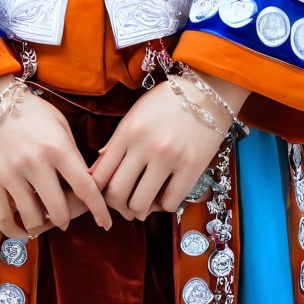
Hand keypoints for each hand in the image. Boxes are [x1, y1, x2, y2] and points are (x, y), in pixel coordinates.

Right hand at [0, 80, 111, 238]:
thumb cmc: (28, 110)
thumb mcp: (58, 123)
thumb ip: (73, 152)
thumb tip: (86, 183)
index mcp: (56, 146)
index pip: (85, 187)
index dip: (98, 209)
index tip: (105, 223)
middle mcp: (35, 163)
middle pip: (59, 211)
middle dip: (67, 219)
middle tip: (65, 215)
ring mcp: (11, 175)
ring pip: (33, 219)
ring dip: (43, 225)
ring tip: (44, 217)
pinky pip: (3, 220)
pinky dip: (16, 231)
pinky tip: (24, 228)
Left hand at [89, 78, 230, 220]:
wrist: (206, 93)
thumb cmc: (166, 102)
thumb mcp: (135, 114)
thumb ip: (116, 142)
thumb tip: (97, 170)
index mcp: (128, 131)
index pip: (100, 174)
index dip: (97, 191)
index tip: (102, 195)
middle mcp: (145, 145)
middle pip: (117, 193)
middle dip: (116, 205)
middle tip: (123, 203)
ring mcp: (169, 158)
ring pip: (140, 205)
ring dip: (139, 209)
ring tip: (144, 201)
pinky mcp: (191, 168)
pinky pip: (169, 204)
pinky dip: (164, 206)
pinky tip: (165, 194)